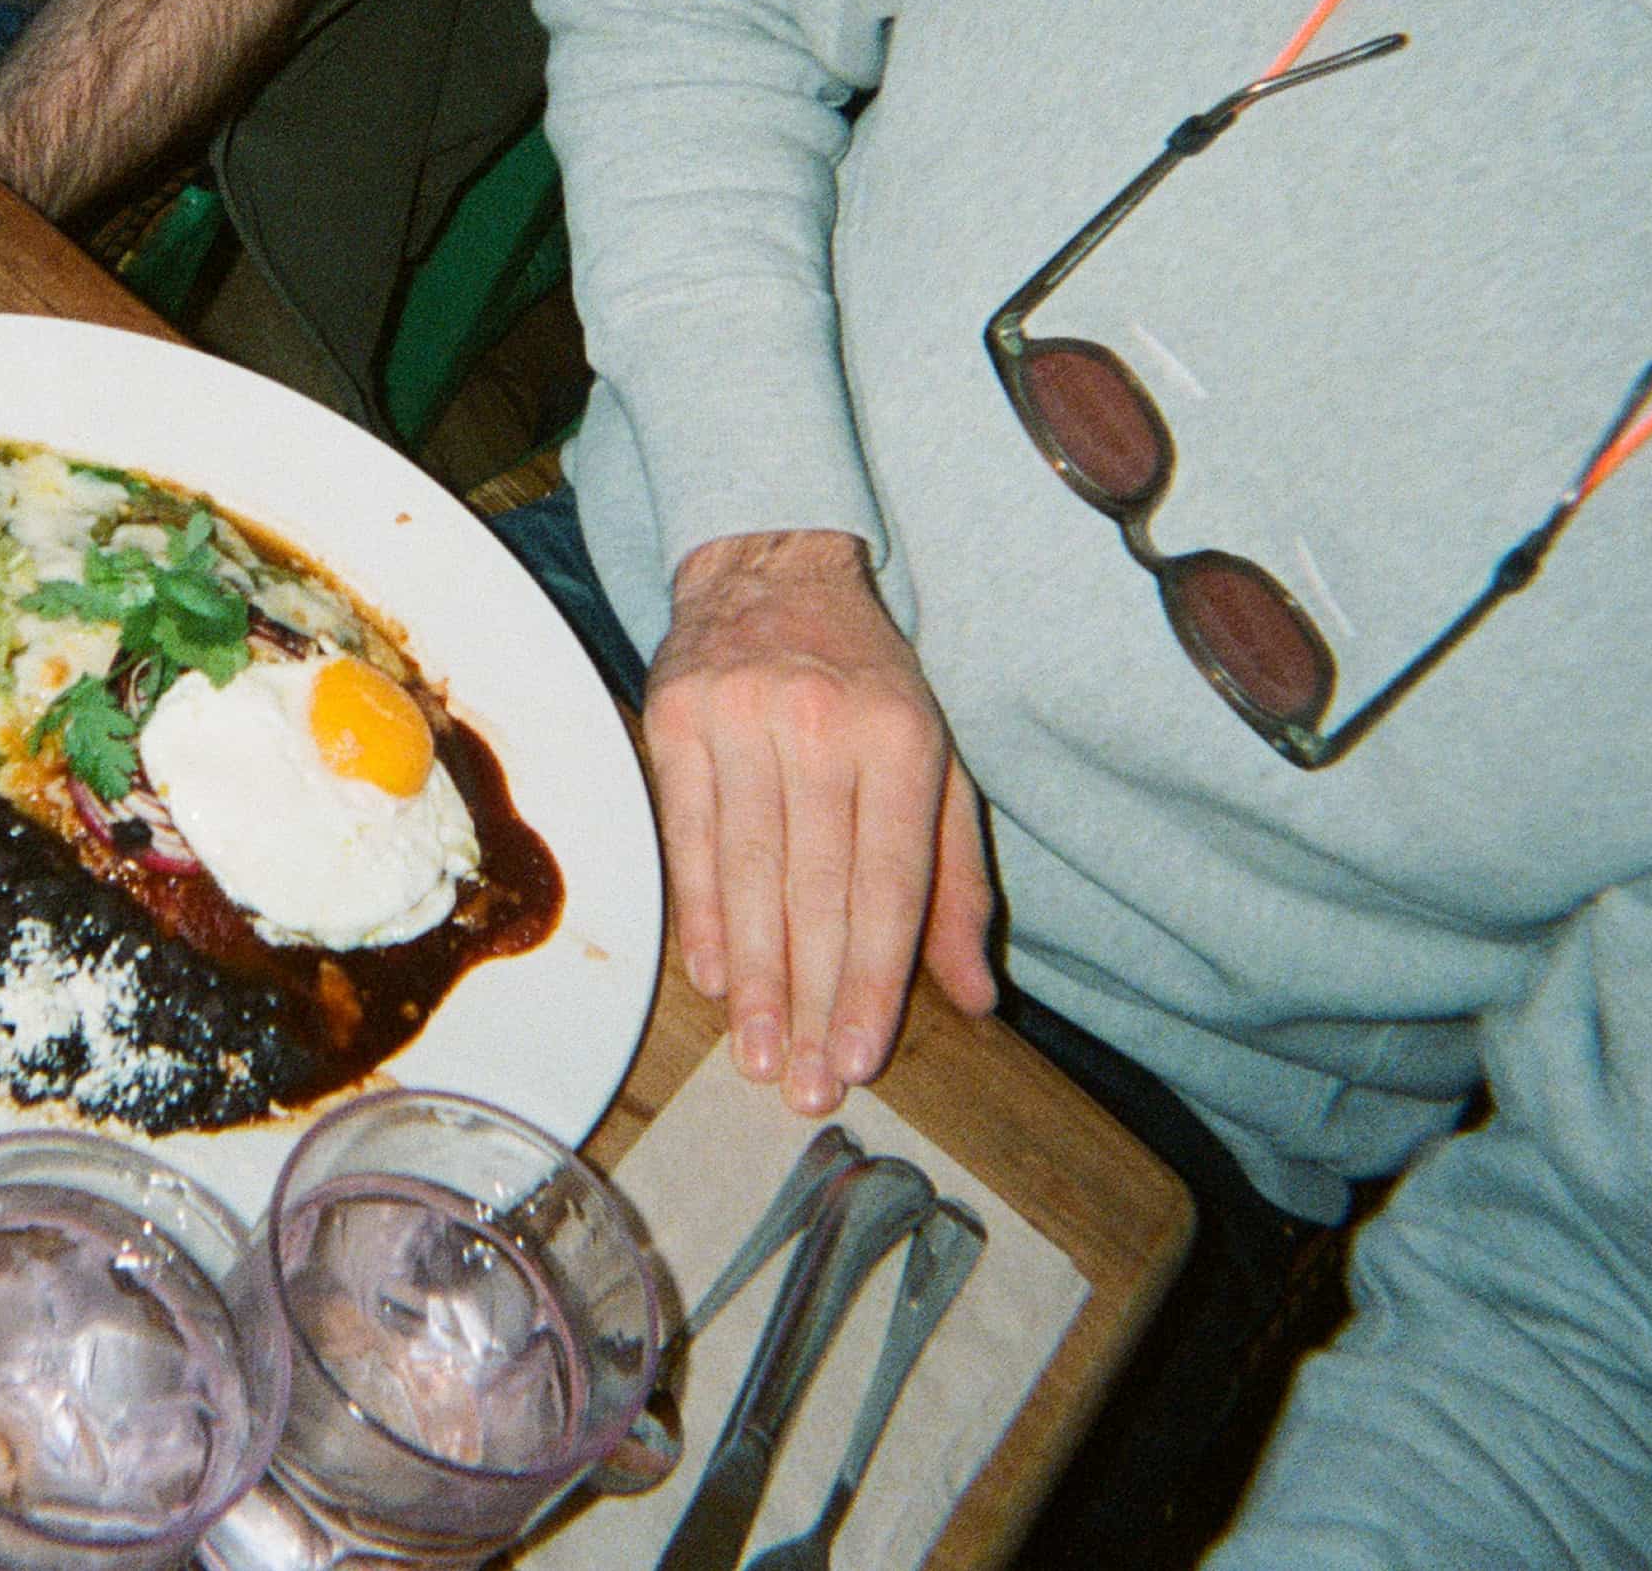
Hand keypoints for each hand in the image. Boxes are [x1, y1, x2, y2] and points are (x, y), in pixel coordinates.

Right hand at [644, 528, 998, 1113]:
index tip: (858, 1059)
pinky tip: (710, 976)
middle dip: (809, 999)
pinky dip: (700, 913)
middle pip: (816, 891)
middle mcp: (820, 726)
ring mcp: (740, 719)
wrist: (771, 566)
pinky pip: (687, 836)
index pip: (887, 884)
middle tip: (801, 1086)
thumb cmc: (866, 683)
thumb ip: (956, 884)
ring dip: (751, 977)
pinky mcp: (674, 719)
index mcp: (901, 739)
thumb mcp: (936, 765)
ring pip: (748, 874)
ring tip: (755, 1053)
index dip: (871, 980)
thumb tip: (977, 999)